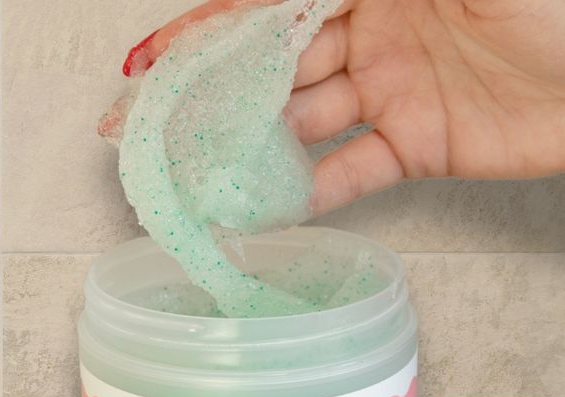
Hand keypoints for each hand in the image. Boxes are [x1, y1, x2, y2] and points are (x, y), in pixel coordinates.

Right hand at [105, 0, 564, 214]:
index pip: (267, 8)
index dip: (204, 32)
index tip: (148, 61)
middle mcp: (372, 31)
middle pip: (271, 66)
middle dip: (205, 94)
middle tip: (143, 127)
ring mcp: (393, 89)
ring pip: (300, 120)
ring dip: (246, 147)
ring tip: (189, 176)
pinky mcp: (421, 143)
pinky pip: (351, 170)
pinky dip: (308, 191)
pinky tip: (262, 210)